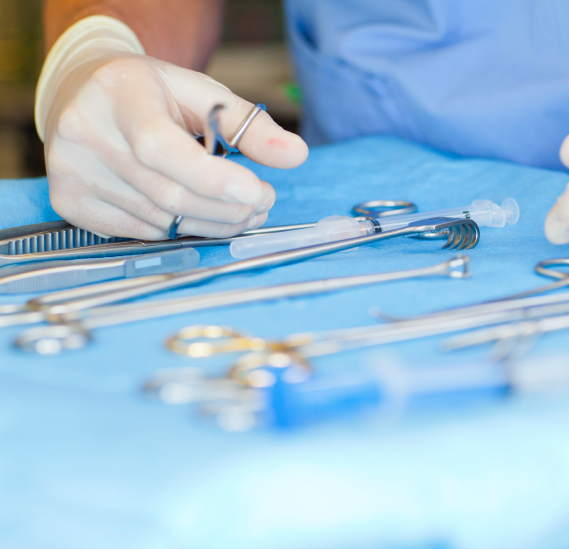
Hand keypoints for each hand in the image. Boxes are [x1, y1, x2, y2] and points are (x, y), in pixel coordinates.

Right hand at [43, 52, 307, 238]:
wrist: (86, 92)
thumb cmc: (155, 94)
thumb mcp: (204, 94)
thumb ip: (251, 125)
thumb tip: (297, 155)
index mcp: (119, 93)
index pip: (161, 147)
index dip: (212, 178)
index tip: (256, 192)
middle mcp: (84, 132)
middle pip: (169, 193)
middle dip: (228, 208)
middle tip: (263, 203)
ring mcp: (71, 171)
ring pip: (159, 219)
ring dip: (211, 223)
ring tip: (240, 209)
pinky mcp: (68, 202)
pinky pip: (140, 232)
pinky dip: (177, 228)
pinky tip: (194, 212)